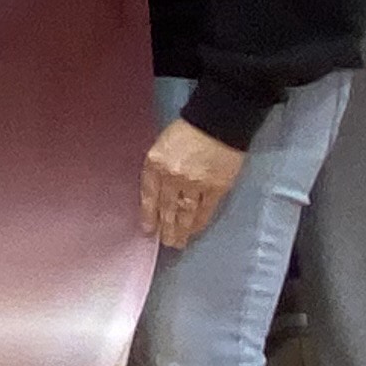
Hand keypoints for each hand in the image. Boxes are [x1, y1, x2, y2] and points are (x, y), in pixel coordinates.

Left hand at [141, 116, 243, 249]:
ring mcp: (194, 184)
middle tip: (165, 242)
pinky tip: (195, 231)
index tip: (148, 230)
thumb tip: (158, 193)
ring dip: (181, 230)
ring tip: (178, 243)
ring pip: (185, 213)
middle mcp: (172, 177)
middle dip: (165, 228)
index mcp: (155, 163)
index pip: (149, 195)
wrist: (217, 123)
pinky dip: (199, 223)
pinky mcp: (215, 188)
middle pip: (166, 208)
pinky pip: (205, 211)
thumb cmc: (186, 131)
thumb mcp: (162, 146)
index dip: (148, 215)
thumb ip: (158, 168)